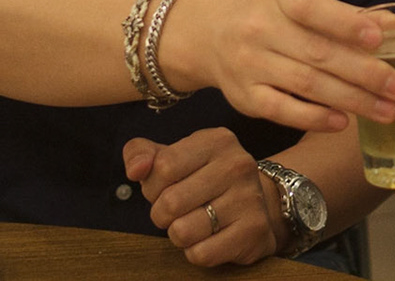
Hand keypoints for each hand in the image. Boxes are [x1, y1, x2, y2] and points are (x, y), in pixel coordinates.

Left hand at [124, 130, 282, 266]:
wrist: (259, 202)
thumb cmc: (205, 179)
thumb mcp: (174, 157)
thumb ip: (141, 154)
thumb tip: (136, 169)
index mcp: (218, 140)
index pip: (163, 166)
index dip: (154, 185)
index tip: (167, 187)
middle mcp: (238, 165)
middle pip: (170, 202)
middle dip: (163, 214)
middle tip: (179, 210)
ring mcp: (249, 199)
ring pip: (182, 232)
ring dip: (179, 234)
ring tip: (195, 223)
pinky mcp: (253, 232)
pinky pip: (201, 254)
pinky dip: (196, 251)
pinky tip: (210, 237)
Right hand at [159, 0, 394, 132]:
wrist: (207, 32)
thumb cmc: (269, 13)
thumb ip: (350, 15)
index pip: (314, 8)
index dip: (346, 23)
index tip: (379, 38)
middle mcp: (261, 28)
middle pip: (318, 54)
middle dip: (364, 73)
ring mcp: (250, 64)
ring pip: (306, 84)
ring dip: (350, 100)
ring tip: (386, 110)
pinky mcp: (244, 97)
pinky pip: (283, 110)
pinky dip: (315, 118)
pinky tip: (344, 122)